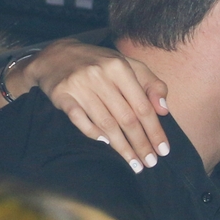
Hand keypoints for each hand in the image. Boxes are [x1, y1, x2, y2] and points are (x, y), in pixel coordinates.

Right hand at [24, 39, 169, 171]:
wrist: (56, 55)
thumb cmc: (100, 64)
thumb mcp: (129, 66)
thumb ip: (151, 85)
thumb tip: (164, 110)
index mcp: (120, 68)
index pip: (142, 106)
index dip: (154, 130)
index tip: (163, 150)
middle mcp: (101, 76)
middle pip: (126, 118)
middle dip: (141, 144)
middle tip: (150, 163)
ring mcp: (79, 85)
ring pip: (106, 123)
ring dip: (122, 147)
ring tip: (134, 163)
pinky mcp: (62, 95)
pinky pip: (79, 120)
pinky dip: (93, 133)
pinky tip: (105, 144)